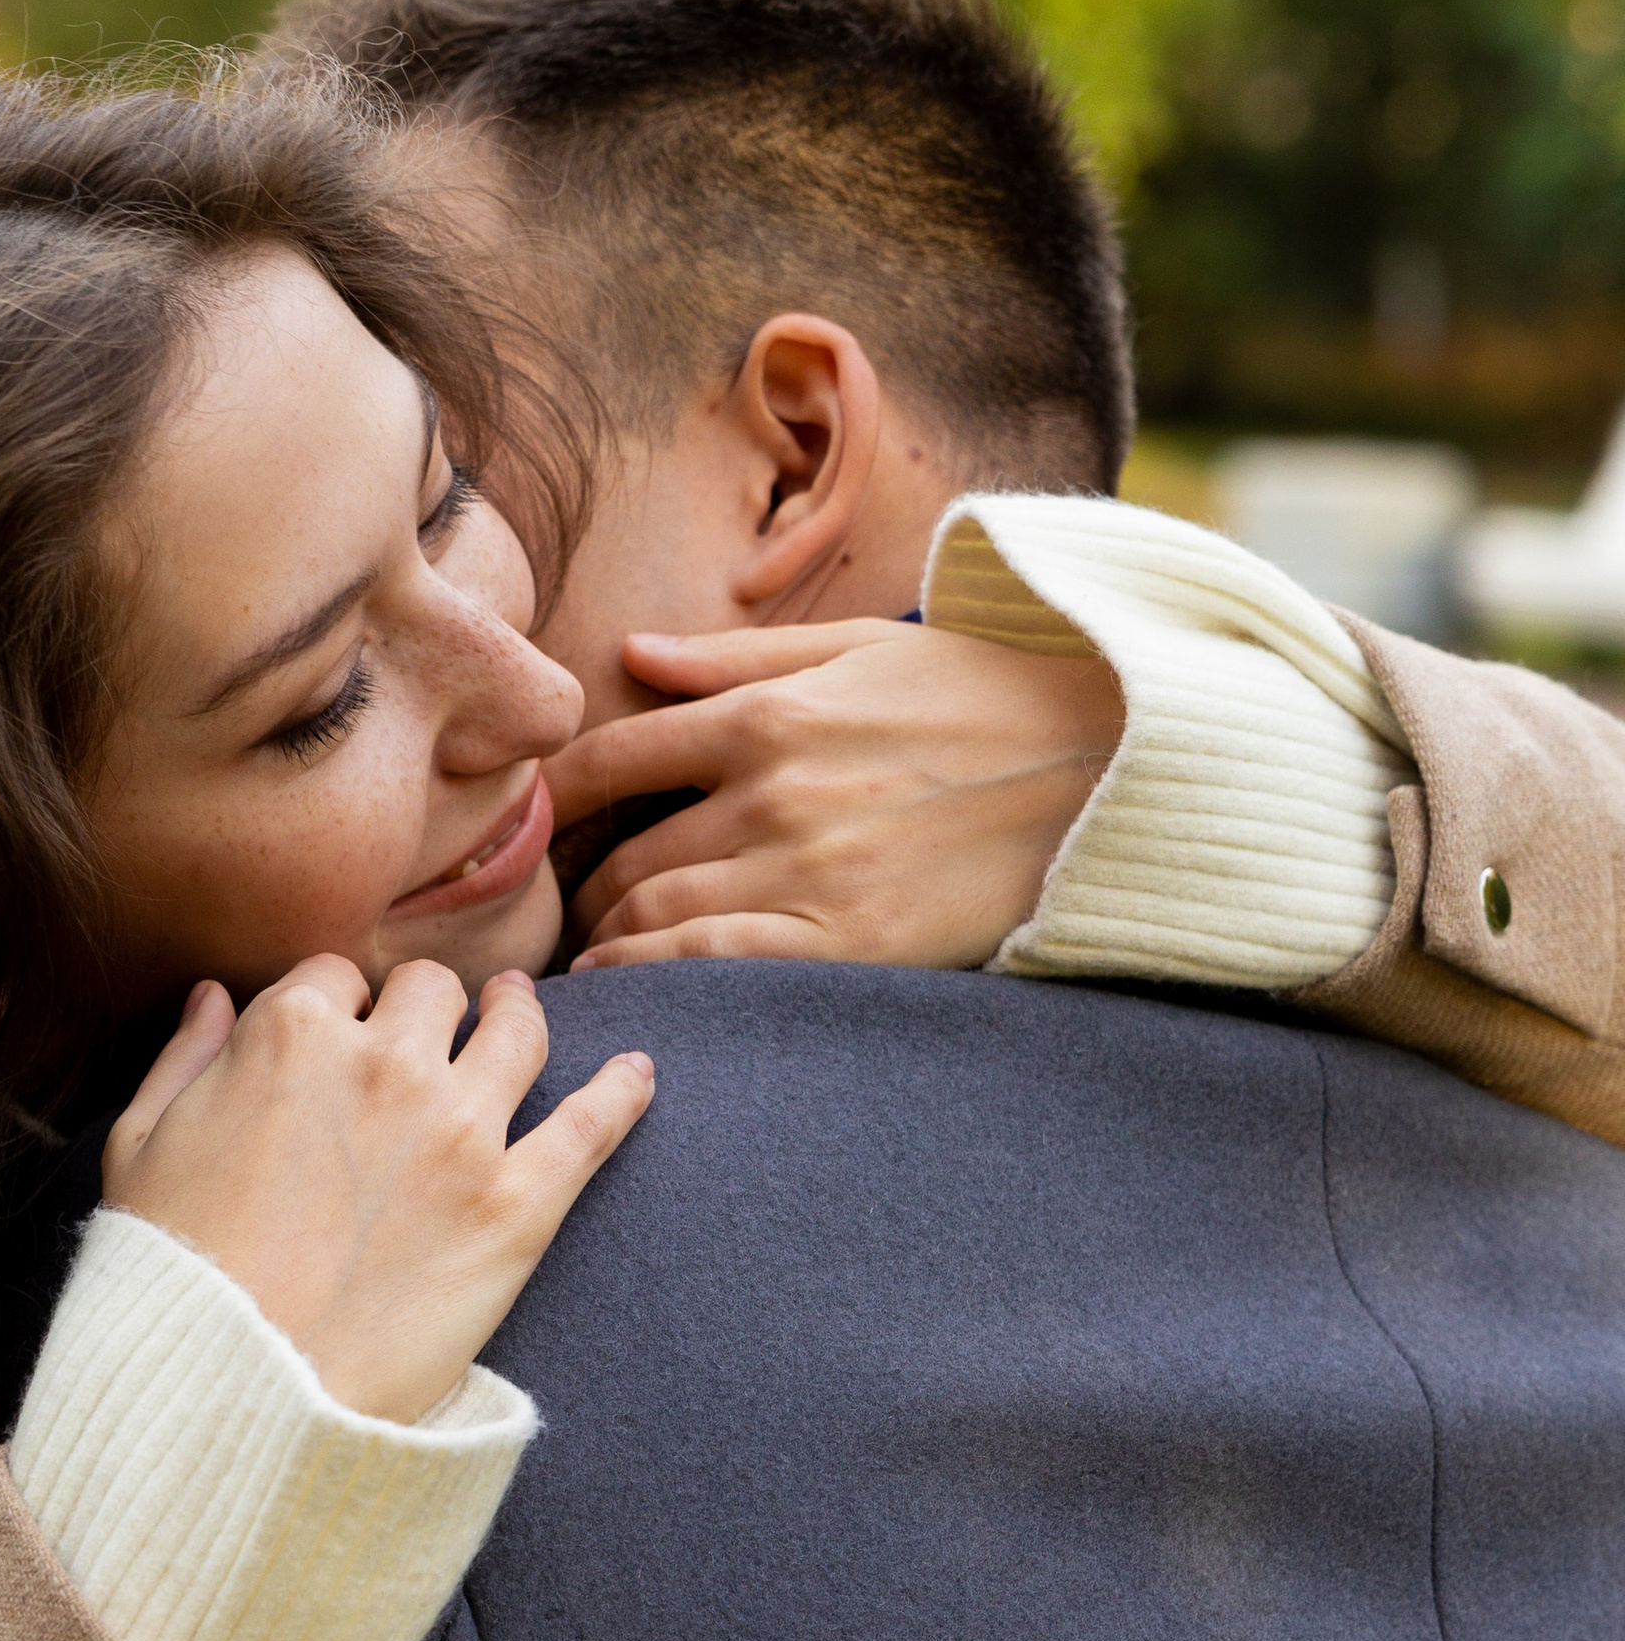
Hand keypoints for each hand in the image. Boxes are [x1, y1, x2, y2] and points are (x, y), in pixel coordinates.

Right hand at [102, 959, 653, 1422]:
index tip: (343, 1030)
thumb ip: (184, 1056)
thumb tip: (216, 997)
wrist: (236, 1394)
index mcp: (291, 1034)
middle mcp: (388, 1062)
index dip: (339, 1002)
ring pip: (518, 1029)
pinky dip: (623, 1091)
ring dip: (518, 1012)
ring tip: (517, 1010)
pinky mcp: (519, 1206)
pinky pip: (593, 1124)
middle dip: (426, 1004)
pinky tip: (640, 1072)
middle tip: (428, 1025)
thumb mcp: (138, 1149)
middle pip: (431, 990)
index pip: (335, 976)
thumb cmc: (173, 1276)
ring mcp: (463, 1131)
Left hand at [549, 619, 1120, 972]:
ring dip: (611, 943)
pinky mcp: (851, 939)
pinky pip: (715, 968)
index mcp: (768, 714)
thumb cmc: (985, 695)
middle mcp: (773, 792)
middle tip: (571, 914)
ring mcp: (809, 870)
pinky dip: (657, 981)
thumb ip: (736, 657)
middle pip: (625, 856)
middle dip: (585, 889)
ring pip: (655, 918)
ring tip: (600, 957)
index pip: (612, 758)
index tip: (530, 825)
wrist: (1110, 758)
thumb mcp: (859, 647)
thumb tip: (630, 655)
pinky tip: (636, 993)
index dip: (549, 799)